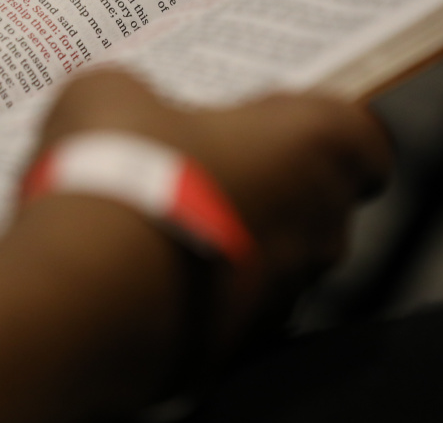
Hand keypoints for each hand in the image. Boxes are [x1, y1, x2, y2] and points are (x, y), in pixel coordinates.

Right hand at [37, 67, 392, 333]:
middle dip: (267, 180)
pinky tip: (141, 271)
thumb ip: (143, 95)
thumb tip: (129, 106)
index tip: (272, 116)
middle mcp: (317, 226)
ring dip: (232, 238)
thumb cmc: (119, 179)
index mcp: (311, 146)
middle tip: (198, 158)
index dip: (319, 123)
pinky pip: (230, 309)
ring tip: (158, 216)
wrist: (78, 294)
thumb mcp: (112, 92)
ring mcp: (282, 296)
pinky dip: (200, 291)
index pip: (364, 135)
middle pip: (316, 197)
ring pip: (275, 259)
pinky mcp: (236, 350)